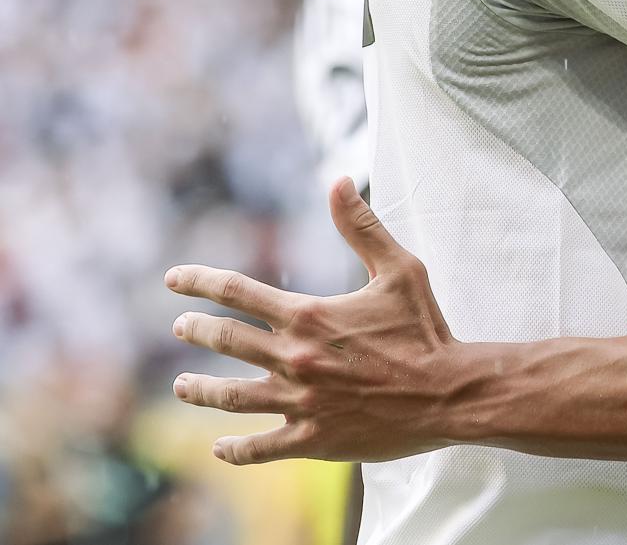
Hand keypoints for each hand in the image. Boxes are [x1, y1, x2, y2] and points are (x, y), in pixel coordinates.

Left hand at [167, 178, 465, 464]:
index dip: (199, 281)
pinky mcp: (312, 439)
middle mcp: (294, 359)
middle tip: (180, 328)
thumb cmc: (426, 329)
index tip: (173, 279)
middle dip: (195, 331)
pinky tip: (220, 447)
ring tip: (183, 386)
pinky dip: (234, 450)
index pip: (237, 292)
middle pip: (225, 341)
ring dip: (200, 390)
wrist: (448, 393)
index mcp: (310, 317)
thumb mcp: (401, 270)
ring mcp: (300, 402)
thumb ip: (363, 228)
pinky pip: (259, 448)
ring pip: (230, 398)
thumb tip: (340, 182)